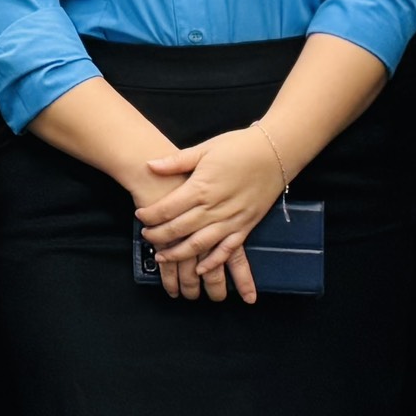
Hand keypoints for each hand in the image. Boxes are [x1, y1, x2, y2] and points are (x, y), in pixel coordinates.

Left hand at [136, 127, 288, 302]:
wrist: (275, 152)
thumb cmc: (239, 147)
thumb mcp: (206, 148)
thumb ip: (177, 161)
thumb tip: (151, 165)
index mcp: (201, 187)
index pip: (167, 208)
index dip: (150, 214)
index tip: (140, 215)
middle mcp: (214, 207)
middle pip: (179, 229)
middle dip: (159, 236)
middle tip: (146, 236)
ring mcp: (230, 220)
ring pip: (199, 245)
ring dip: (178, 254)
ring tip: (163, 256)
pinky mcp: (245, 227)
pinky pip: (226, 250)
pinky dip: (212, 262)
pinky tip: (200, 268)